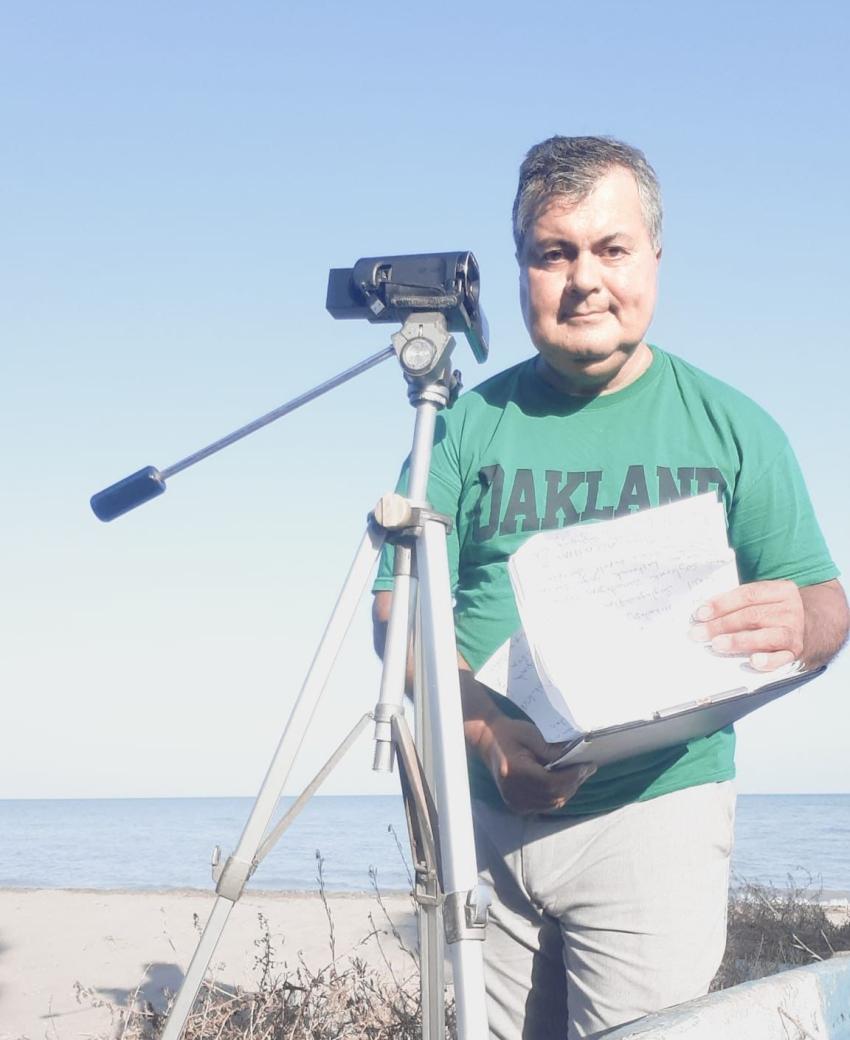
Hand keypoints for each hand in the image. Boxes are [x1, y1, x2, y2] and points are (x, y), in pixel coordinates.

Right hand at [472, 713, 595, 814]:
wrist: (487, 740)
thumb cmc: (509, 733)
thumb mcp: (530, 734)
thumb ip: (551, 749)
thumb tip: (574, 760)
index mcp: (514, 771)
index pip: (551, 782)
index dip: (572, 776)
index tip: (588, 766)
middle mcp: (512, 791)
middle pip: (553, 796)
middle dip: (574, 783)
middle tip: (588, 769)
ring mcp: (513, 801)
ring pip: (551, 804)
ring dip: (567, 791)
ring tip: (579, 775)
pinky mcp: (516, 805)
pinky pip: (543, 806)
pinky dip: (556, 796)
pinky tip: (564, 783)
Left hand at [689, 579, 803, 671]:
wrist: (813, 625)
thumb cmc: (775, 612)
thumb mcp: (764, 599)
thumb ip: (739, 602)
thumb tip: (704, 614)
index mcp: (780, 590)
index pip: (747, 595)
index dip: (722, 604)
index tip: (700, 614)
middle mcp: (790, 610)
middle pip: (752, 616)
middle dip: (721, 625)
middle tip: (698, 633)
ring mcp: (795, 632)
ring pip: (766, 635)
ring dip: (738, 640)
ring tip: (716, 644)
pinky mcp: (796, 652)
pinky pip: (782, 658)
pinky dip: (768, 661)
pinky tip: (753, 662)